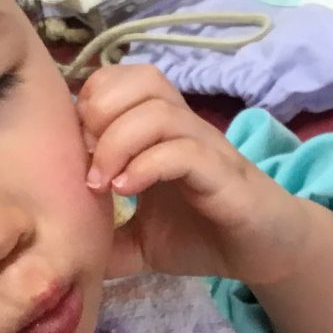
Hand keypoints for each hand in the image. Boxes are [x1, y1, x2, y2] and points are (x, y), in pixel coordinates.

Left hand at [80, 66, 313, 285]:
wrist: (267, 253)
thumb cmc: (206, 236)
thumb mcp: (140, 242)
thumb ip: (106, 239)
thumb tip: (66, 250)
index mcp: (161, 132)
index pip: (121, 79)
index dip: (91, 101)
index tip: (75, 149)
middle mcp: (184, 129)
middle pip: (141, 79)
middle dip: (100, 112)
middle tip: (87, 160)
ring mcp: (206, 149)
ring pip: (159, 111)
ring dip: (118, 143)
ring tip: (103, 184)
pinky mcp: (224, 178)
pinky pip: (184, 152)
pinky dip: (146, 166)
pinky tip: (128, 192)